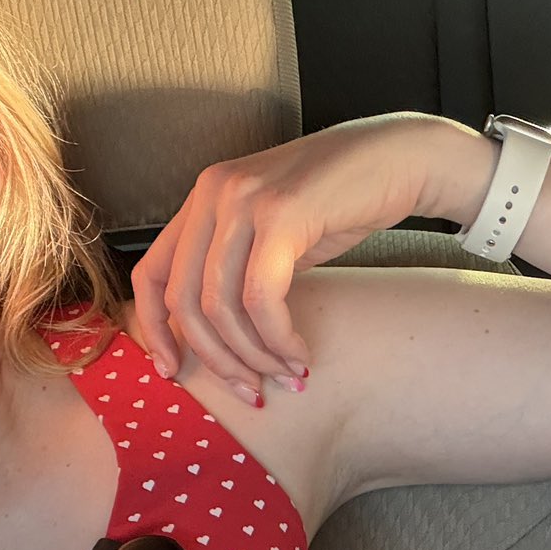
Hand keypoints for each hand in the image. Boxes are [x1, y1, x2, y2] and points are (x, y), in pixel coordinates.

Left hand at [128, 112, 475, 406]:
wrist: (401, 158)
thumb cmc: (343, 202)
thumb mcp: (274, 231)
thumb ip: (238, 266)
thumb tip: (211, 335)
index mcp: (203, 196)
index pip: (149, 273)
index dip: (153, 330)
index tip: (171, 372)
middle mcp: (213, 193)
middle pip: (184, 301)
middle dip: (217, 360)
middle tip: (251, 391)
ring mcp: (244, 200)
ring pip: (221, 307)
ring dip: (254, 356)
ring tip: (286, 375)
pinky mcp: (281, 214)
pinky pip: (262, 299)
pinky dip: (279, 339)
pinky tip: (301, 355)